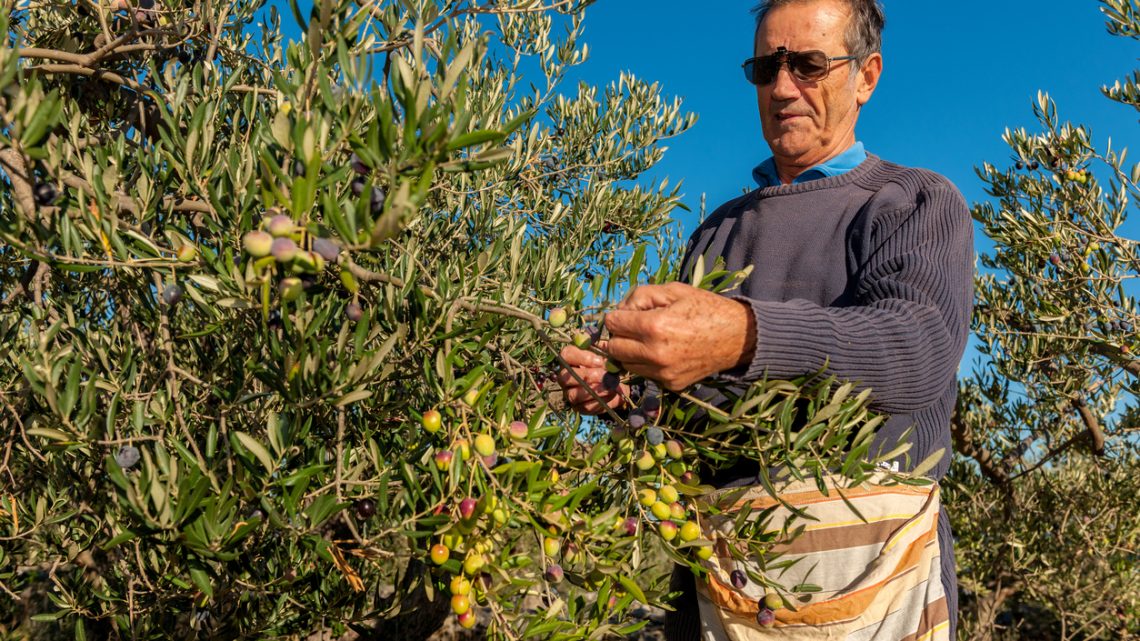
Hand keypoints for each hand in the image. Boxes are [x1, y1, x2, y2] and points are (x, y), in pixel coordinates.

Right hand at [556, 340, 628, 414]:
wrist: (618, 384)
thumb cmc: (609, 365)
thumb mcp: (608, 353)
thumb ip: (604, 347)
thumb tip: (601, 344)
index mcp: (570, 359)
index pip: (566, 355)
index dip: (582, 358)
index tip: (600, 361)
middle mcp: (565, 376)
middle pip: (566, 377)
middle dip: (588, 376)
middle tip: (606, 375)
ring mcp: (569, 393)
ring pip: (574, 395)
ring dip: (595, 391)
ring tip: (611, 386)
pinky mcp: (578, 407)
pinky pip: (585, 407)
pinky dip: (600, 401)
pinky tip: (611, 394)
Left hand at [603, 282, 755, 390]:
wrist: (738, 337)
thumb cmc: (706, 308)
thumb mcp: (673, 290)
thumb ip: (640, 296)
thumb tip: (619, 310)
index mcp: (654, 326)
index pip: (612, 324)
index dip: (616, 316)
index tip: (625, 314)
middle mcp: (655, 354)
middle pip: (613, 348)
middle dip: (618, 335)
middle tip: (633, 327)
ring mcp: (663, 373)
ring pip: (626, 364)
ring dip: (630, 351)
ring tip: (649, 339)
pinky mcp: (671, 384)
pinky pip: (646, 374)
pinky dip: (647, 363)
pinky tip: (663, 351)